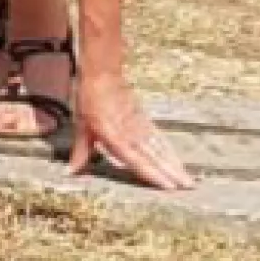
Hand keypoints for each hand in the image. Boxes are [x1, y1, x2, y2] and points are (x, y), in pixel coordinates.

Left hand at [69, 72, 194, 191]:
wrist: (103, 73)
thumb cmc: (90, 98)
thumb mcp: (81, 126)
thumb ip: (81, 152)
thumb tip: (71, 172)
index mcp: (114, 136)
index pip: (136, 159)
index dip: (152, 174)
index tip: (168, 186)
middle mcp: (131, 133)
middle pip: (155, 156)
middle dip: (171, 173)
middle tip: (188, 187)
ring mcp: (140, 126)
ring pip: (160, 148)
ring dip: (174, 164)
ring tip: (188, 179)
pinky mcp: (144, 119)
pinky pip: (159, 138)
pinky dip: (169, 150)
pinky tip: (176, 159)